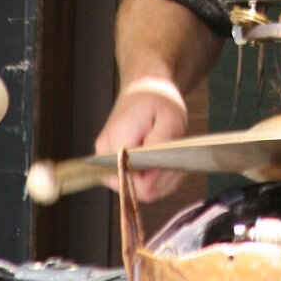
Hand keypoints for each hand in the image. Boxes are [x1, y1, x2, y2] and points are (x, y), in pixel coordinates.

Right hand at [95, 78, 188, 201]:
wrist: (144, 89)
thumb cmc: (157, 100)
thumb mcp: (168, 117)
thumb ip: (158, 145)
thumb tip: (151, 173)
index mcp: (115, 143)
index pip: (133, 183)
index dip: (156, 177)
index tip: (171, 160)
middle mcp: (106, 159)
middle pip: (137, 190)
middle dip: (163, 177)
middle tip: (174, 154)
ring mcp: (110, 165)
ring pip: (141, 191)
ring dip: (163, 177)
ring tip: (171, 153)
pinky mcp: (118, 169)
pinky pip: (142, 185)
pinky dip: (160, 177)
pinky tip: (166, 159)